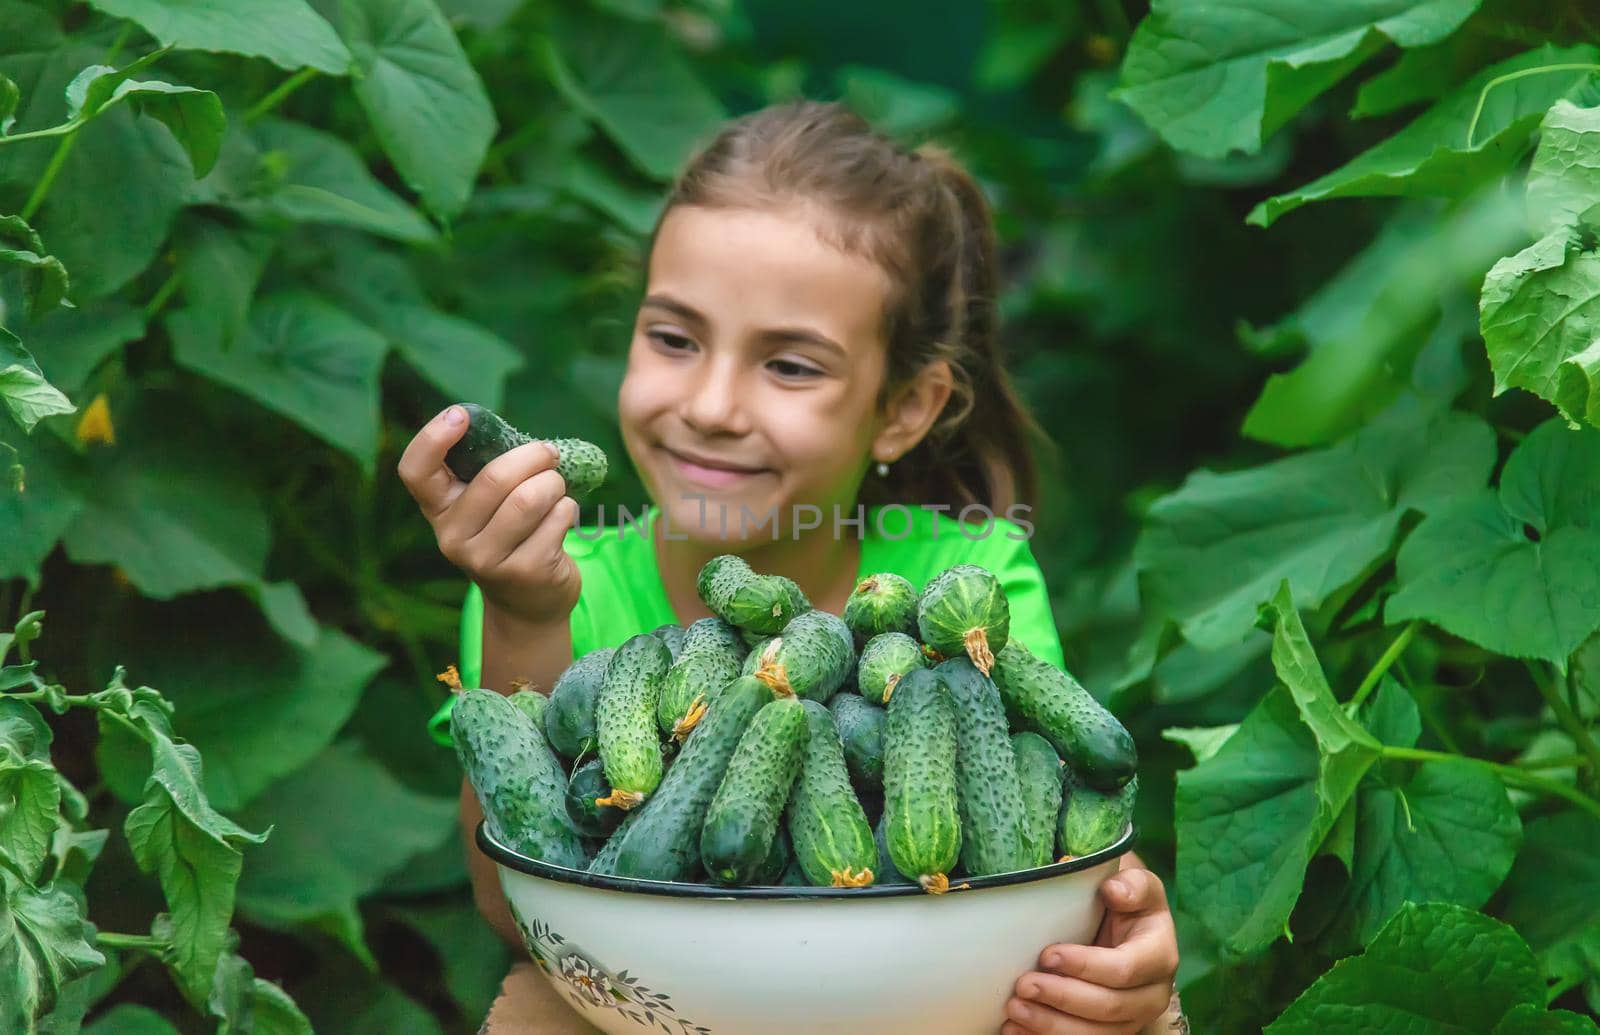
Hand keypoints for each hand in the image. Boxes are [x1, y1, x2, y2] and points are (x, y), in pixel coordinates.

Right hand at [397, 404, 581, 626]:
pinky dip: (567, 509)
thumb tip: (528, 442)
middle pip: (494, 480)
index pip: (415, 471)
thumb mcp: (487, 507)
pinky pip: (556, 519)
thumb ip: (490, 472)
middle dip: (532, 457)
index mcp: (439, 509)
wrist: (528, 602)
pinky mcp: (523, 571)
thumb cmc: (509, 534)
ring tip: (556, 487)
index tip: (462, 415)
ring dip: (553, 484)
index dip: (432, 438)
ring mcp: (485, 559)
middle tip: (549, 453)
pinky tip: (561, 517)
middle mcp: (452, 537)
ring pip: (529, 499)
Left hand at [1001, 855, 1179, 1034]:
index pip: (1124, 969)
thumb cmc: (1123, 899)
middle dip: (1063, 998)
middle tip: (1024, 985)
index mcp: (1159, 954)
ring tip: (1015, 1009)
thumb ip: (1131, 884)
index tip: (1047, 954)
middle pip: (1109, 1008)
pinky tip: (1016, 1029)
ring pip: (1096, 1034)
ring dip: (1052, 1025)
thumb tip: (1113, 890)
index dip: (1085, 965)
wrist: (1121, 921)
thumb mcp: (1134, 882)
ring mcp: (1132, 1018)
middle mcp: (1152, 993)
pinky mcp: (1111, 1030)